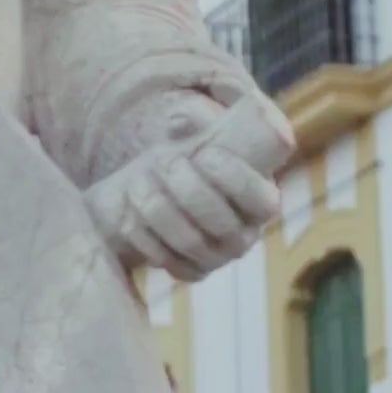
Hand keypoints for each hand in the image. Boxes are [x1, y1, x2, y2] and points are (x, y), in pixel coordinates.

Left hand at [92, 92, 288, 283]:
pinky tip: (129, 212)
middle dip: (190, 190)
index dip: (235, 178)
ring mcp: (215, 258)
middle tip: (164, 162)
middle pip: (223, 224)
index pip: (261, 200)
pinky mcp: (187, 272)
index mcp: (260, 201)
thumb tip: (177, 121)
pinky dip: (144, 235)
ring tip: (137, 181)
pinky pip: (166, 261)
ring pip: (190, 243)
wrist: (155, 189)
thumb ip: (195, 120)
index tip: (205, 154)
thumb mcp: (196, 134)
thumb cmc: (188, 157)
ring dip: (159, 209)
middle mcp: (243, 236)